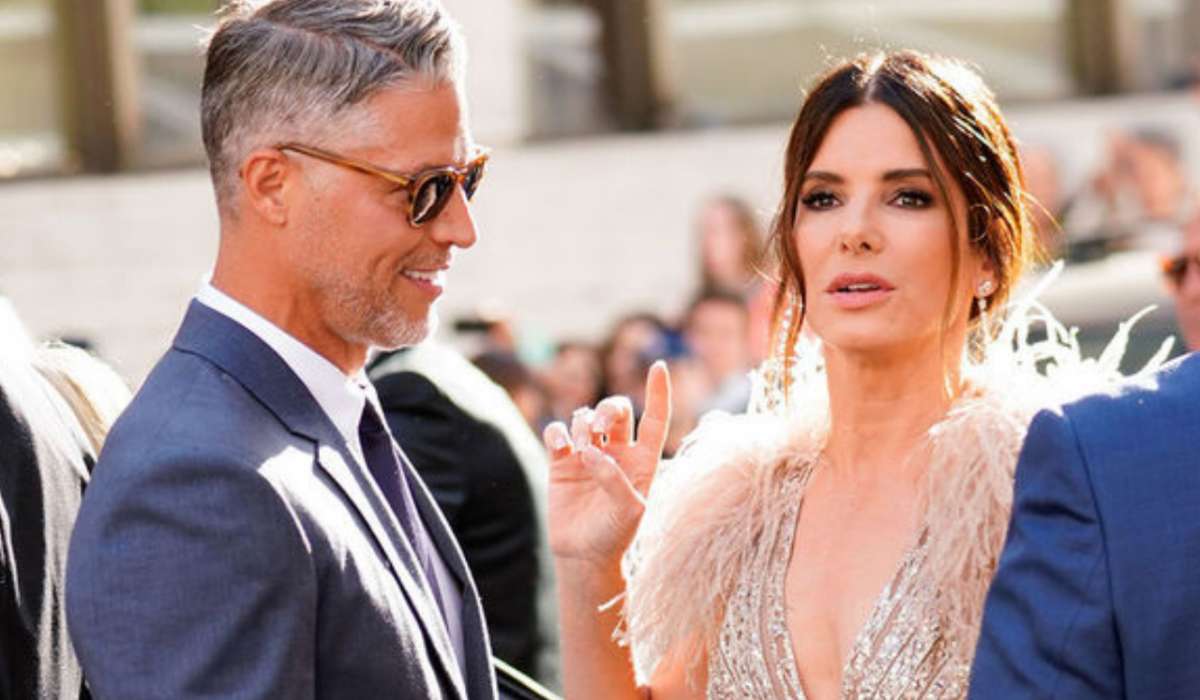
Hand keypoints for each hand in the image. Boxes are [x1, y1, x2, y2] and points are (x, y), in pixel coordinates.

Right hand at [544, 362, 671, 569]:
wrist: (583, 555)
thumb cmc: (614, 536)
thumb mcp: (629, 512)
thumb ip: (616, 480)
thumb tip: (592, 453)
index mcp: (643, 460)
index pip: (655, 418)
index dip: (658, 393)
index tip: (657, 367)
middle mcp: (617, 452)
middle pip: (616, 410)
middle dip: (608, 409)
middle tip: (599, 426)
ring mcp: (588, 454)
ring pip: (585, 417)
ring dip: (583, 425)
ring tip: (580, 448)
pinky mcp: (561, 462)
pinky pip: (557, 432)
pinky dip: (557, 432)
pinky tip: (560, 446)